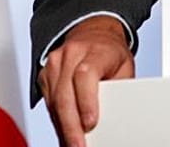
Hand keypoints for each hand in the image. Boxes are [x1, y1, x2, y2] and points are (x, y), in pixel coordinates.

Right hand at [38, 16, 135, 146]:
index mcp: (94, 50)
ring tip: (72, 144)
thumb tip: (116, 120)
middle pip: (65, 94)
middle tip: (78, 146)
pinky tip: (64, 132)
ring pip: (53, 101)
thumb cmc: (111, 53)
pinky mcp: (44, 73)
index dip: (86, 101)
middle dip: (71, 126)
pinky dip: (56, 120)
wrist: (93, 33)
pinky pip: (48, 102)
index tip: (90, 123)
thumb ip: (119, 90)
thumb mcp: (124, 68)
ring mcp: (54, 63)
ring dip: (62, 127)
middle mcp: (70, 54)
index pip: (85, 75)